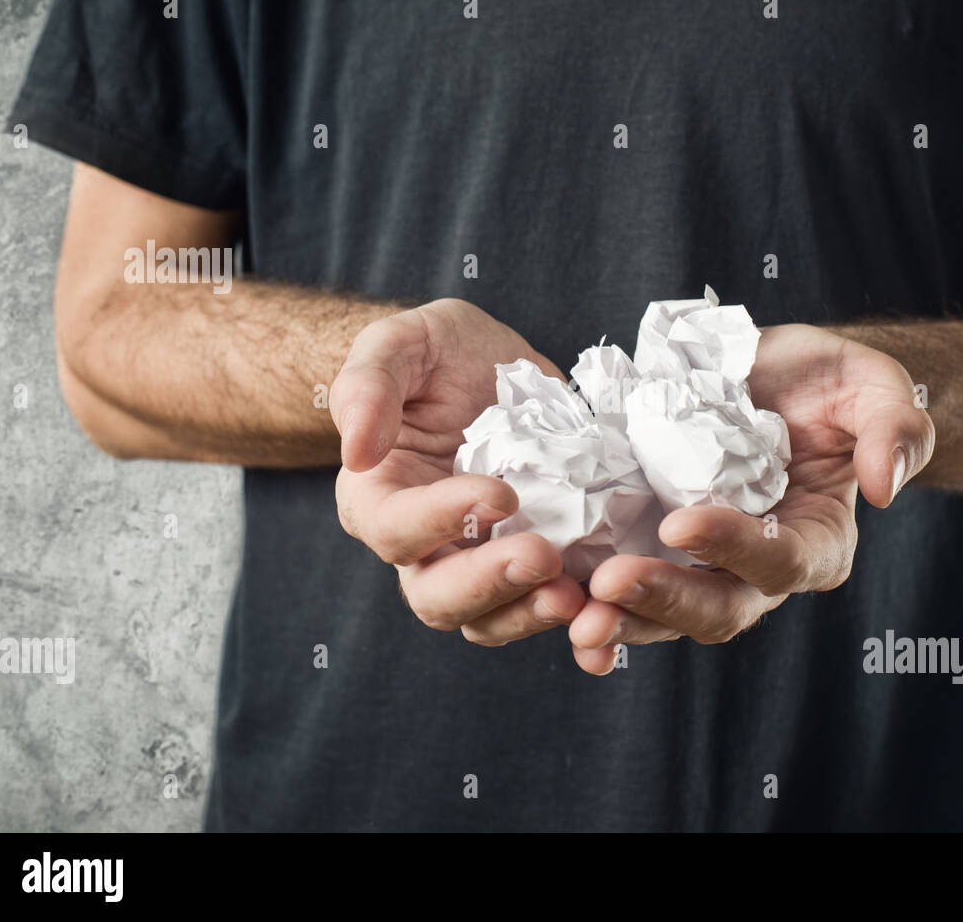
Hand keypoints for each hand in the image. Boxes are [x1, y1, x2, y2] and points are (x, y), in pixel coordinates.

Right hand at [330, 299, 586, 644]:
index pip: (395, 529)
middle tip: (542, 558)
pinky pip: (544, 604)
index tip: (499, 494)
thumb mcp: (403, 343)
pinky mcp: (533, 560)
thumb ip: (369, 384)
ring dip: (531, 613)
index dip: (440, 521)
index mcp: (379, 497)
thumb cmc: (437, 354)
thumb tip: (356, 450)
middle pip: (437, 596)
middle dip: (489, 586)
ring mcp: (479, 561)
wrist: (492, 364)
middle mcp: (423, 545)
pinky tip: (606, 604)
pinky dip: (575, 614)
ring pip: (490, 618)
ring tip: (577, 595)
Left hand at [566, 323, 934, 673]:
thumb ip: (894, 429)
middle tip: (608, 586)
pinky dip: (590, 607)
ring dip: (618, 620)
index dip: (733, 548)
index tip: (683, 522)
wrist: (772, 377)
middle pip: (717, 608)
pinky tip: (553, 606)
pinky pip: (624, 593)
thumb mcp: (872, 386)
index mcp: (815, 542)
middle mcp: (757, 570)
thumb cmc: (828, 383)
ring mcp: (701, 567)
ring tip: (573, 613)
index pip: (779, 561)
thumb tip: (883, 488)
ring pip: (664, 615)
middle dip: (663, 601)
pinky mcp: (652, 549)